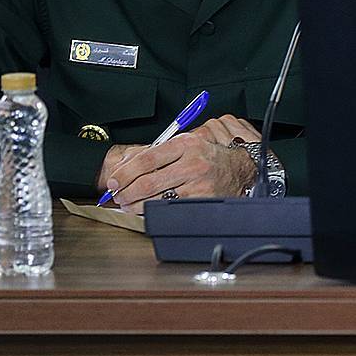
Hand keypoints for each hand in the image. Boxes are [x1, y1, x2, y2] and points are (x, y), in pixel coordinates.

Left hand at [102, 115, 261, 213]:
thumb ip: (157, 152)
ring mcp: (198, 183)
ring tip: (128, 204)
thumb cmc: (208, 157)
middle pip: (148, 181)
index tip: (115, 180)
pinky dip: (155, 210)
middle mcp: (193, 162)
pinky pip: (171, 208)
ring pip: (157, 198)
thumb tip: (125, 167)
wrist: (240, 168)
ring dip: (136, 205)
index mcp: (186, 144)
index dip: (125, 172)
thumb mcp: (185, 145)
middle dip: (126, 192)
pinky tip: (147, 209)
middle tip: (118, 196)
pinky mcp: (202, 199)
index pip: (147, 159)